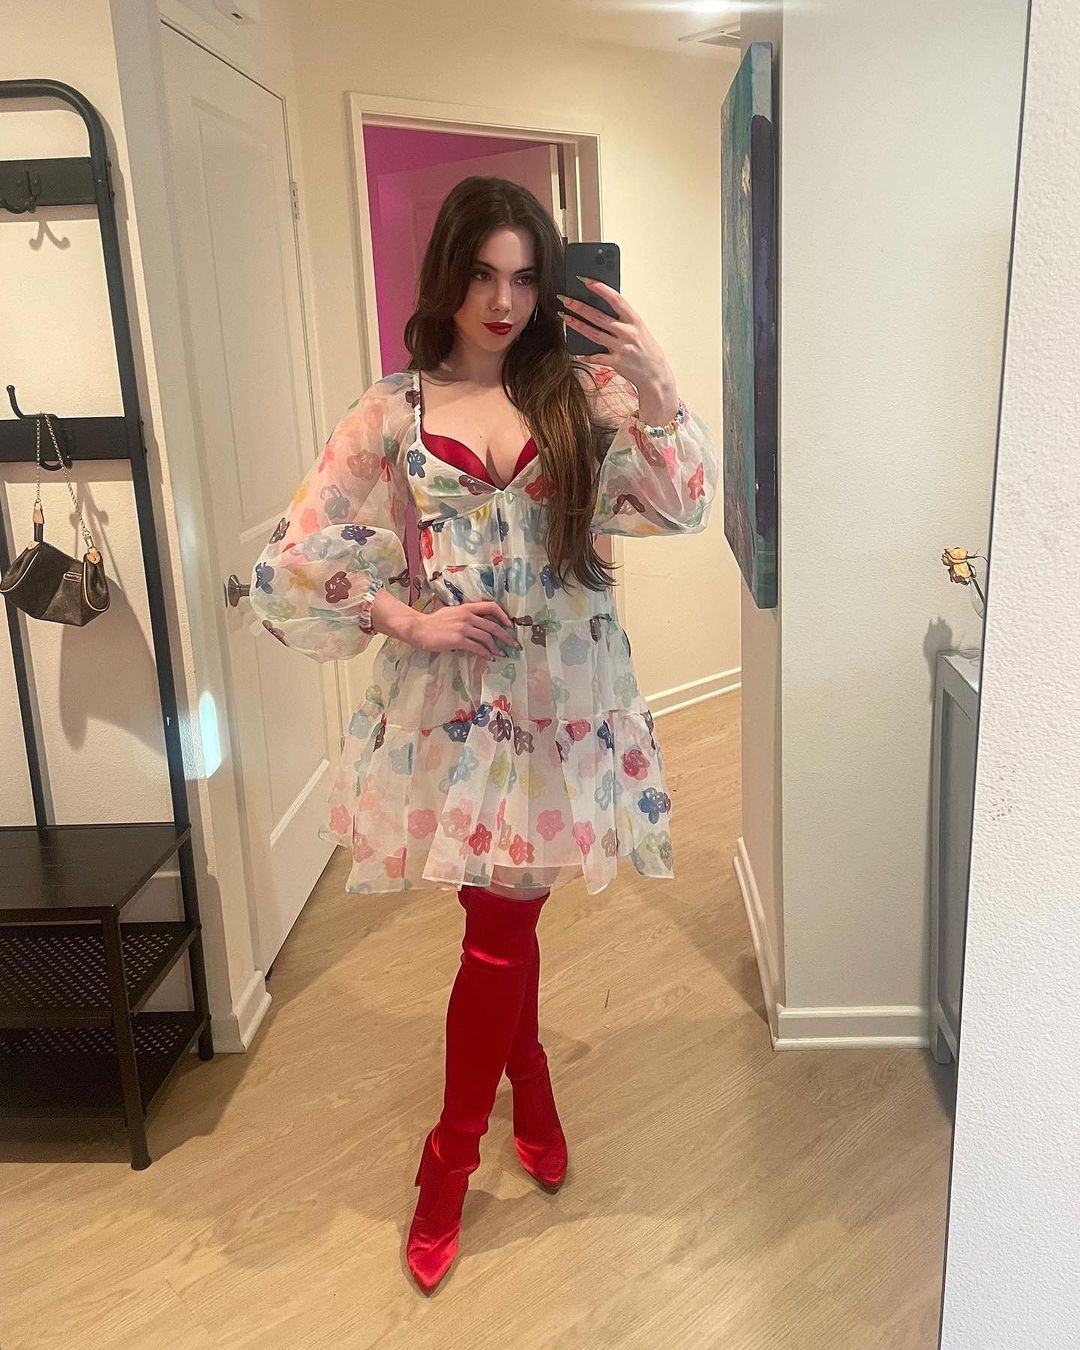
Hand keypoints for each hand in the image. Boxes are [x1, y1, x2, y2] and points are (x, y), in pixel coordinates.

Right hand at [408, 601, 519, 657]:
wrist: (418, 628)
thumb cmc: (432, 622)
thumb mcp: (451, 613)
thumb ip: (464, 616)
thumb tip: (476, 624)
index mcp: (466, 607)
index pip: (491, 606)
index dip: (503, 615)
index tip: (509, 625)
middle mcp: (467, 616)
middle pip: (493, 626)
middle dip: (506, 636)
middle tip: (513, 645)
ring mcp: (463, 628)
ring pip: (487, 638)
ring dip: (496, 648)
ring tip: (501, 654)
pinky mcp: (458, 640)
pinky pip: (477, 647)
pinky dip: (485, 654)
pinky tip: (489, 658)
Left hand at [557, 278, 677, 419]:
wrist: (656, 375)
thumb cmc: (646, 350)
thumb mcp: (639, 330)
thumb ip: (622, 320)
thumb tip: (600, 308)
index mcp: (635, 320)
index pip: (615, 299)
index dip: (599, 288)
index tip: (585, 280)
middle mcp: (628, 332)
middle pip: (599, 316)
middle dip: (579, 306)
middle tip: (565, 299)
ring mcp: (622, 348)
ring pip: (594, 334)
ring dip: (577, 325)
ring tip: (564, 317)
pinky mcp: (616, 363)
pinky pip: (597, 357)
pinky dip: (586, 355)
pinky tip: (577, 351)